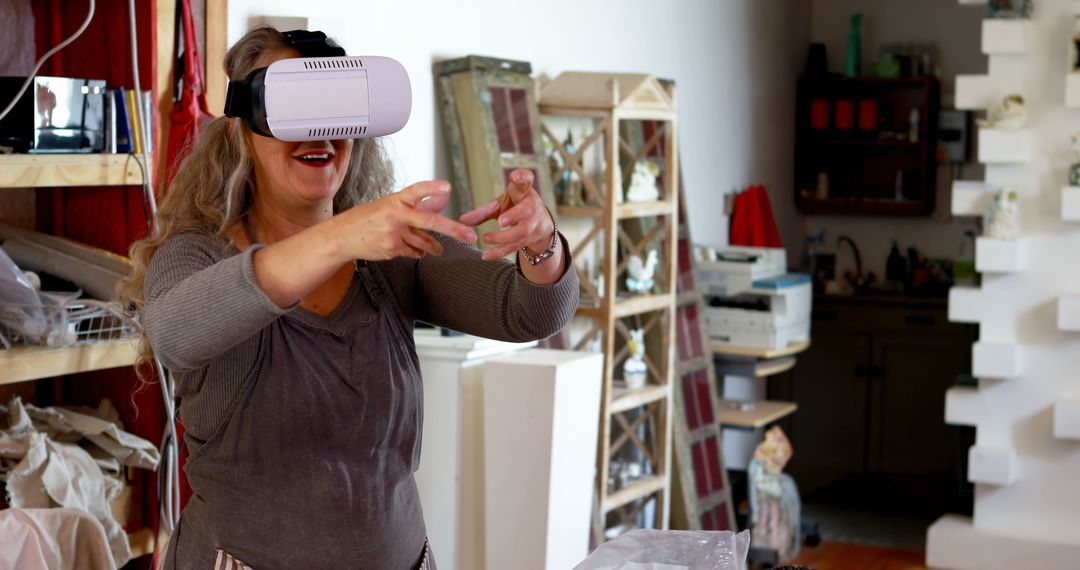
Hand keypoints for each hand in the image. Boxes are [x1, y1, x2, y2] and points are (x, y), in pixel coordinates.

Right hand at [335, 180, 476, 260]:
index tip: (447, 187)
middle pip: (430, 222)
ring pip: (424, 242)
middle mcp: (395, 216)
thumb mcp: (390, 205)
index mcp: (395, 200)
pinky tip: (408, 249)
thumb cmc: (368, 218)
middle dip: (453, 229)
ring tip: (437, 250)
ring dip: (433, 247)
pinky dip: (415, 252)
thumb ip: (417, 205)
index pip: (416, 191)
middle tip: (470, 236)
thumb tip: (443, 200)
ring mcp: (394, 235)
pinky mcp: (392, 250)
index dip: (432, 189)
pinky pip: (413, 252)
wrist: (342, 237)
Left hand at [460, 169, 552, 260]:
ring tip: (486, 238)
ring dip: (504, 237)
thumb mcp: (501, 204)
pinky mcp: (532, 238)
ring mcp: (536, 222)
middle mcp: (533, 205)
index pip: (527, 180)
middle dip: (514, 215)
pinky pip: (516, 246)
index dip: (522, 177)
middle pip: (527, 210)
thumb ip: (483, 211)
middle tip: (499, 221)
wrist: (539, 224)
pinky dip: (500, 251)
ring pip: (523, 231)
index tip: (515, 176)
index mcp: (524, 191)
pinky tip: (486, 255)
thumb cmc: (516, 208)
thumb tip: (462, 220)